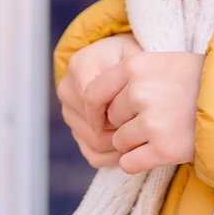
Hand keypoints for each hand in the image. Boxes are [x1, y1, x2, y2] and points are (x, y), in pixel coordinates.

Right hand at [58, 34, 138, 168]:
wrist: (123, 63)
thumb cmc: (134, 59)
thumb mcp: (137, 57)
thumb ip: (130, 76)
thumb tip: (120, 111)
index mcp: (80, 65)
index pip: (93, 99)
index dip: (118, 112)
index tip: (139, 112)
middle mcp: (68, 89)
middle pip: (94, 126)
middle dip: (122, 131)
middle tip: (145, 131)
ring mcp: (69, 112)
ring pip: (94, 142)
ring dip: (120, 145)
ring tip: (142, 139)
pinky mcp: (76, 130)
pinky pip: (92, 154)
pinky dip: (113, 157)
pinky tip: (131, 149)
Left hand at [89, 51, 204, 174]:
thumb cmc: (200, 81)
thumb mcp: (163, 63)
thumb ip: (129, 78)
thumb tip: (91, 102)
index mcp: (135, 66)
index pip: (93, 93)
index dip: (95, 110)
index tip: (103, 118)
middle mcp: (139, 92)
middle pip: (110, 120)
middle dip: (126, 124)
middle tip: (158, 118)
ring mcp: (151, 121)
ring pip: (119, 143)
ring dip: (136, 143)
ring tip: (165, 131)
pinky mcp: (163, 149)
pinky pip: (129, 163)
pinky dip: (139, 162)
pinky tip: (159, 152)